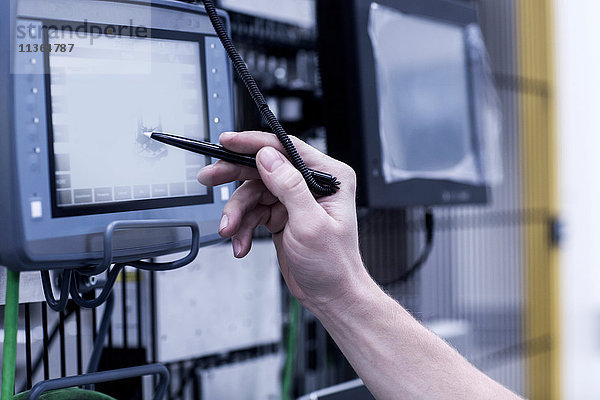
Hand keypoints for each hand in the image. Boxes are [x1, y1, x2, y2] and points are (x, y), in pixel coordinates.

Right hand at [197, 131, 368, 307]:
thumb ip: (289, 186)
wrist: (330, 295)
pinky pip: (253, 212)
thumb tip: (268, 157)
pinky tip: (240, 243)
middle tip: (209, 177)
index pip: (286, 149)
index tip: (228, 142)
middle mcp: (310, 184)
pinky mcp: (281, 215)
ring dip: (237, 213)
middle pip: (263, 168)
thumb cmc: (333, 264)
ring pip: (253, 193)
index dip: (254, 144)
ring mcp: (294, 200)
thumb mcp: (310, 224)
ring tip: (230, 230)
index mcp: (327, 177)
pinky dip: (243, 227)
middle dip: (234, 176)